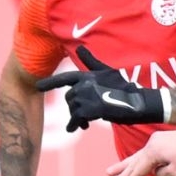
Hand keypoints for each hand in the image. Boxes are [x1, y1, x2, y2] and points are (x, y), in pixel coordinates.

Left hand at [35, 46, 166, 131]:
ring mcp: (87, 97)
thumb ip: (91, 62)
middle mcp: (84, 84)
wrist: (138, 103)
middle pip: (69, 98)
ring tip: (85, 123)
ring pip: (73, 110)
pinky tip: (79, 127)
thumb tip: (80, 47)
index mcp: (87, 75)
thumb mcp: (107, 72)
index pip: (64, 79)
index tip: (37, 86)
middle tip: (83, 116)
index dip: (50, 83)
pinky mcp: (90, 109)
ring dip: (77, 117)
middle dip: (74, 107)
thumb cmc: (124, 87)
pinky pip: (77, 118)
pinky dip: (76, 124)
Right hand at [106, 124, 175, 175]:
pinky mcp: (167, 140)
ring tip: (110, 171)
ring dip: (125, 165)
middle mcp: (153, 143)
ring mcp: (159, 140)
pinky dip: (139, 160)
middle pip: (134, 162)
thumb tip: (157, 172)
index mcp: (153, 151)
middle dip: (121, 175)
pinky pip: (148, 153)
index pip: (138, 170)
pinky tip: (135, 164)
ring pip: (139, 156)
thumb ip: (163, 174)